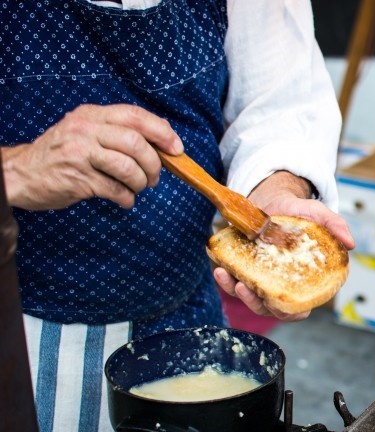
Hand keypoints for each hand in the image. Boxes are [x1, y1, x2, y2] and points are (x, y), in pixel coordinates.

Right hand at [2, 103, 182, 209]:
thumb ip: (118, 130)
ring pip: (127, 167)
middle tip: (154, 178)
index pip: (135, 116)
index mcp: (92, 114)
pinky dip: (127, 198)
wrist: (23, 173)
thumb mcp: (87, 131)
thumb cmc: (63, 154)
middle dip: (154, 163)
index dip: (162, 132)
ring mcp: (79, 153)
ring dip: (140, 182)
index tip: (177, 149)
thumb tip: (163, 133)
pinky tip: (124, 200)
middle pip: (136, 142)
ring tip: (137, 188)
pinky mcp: (77, 178)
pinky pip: (115, 189)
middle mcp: (85, 129)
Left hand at [214, 171, 354, 321]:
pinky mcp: (240, 271)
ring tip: (226, 275)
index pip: (298, 308)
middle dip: (254, 303)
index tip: (278, 302)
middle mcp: (279, 285)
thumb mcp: (318, 215)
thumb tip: (351, 244)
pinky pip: (230, 282)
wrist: (273, 201)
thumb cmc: (299, 213)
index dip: (289, 312)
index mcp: (301, 282)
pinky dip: (224, 278)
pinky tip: (220, 266)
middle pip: (268, 308)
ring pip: (246, 298)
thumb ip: (335, 225)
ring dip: (234, 291)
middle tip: (245, 289)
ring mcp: (258, 281)